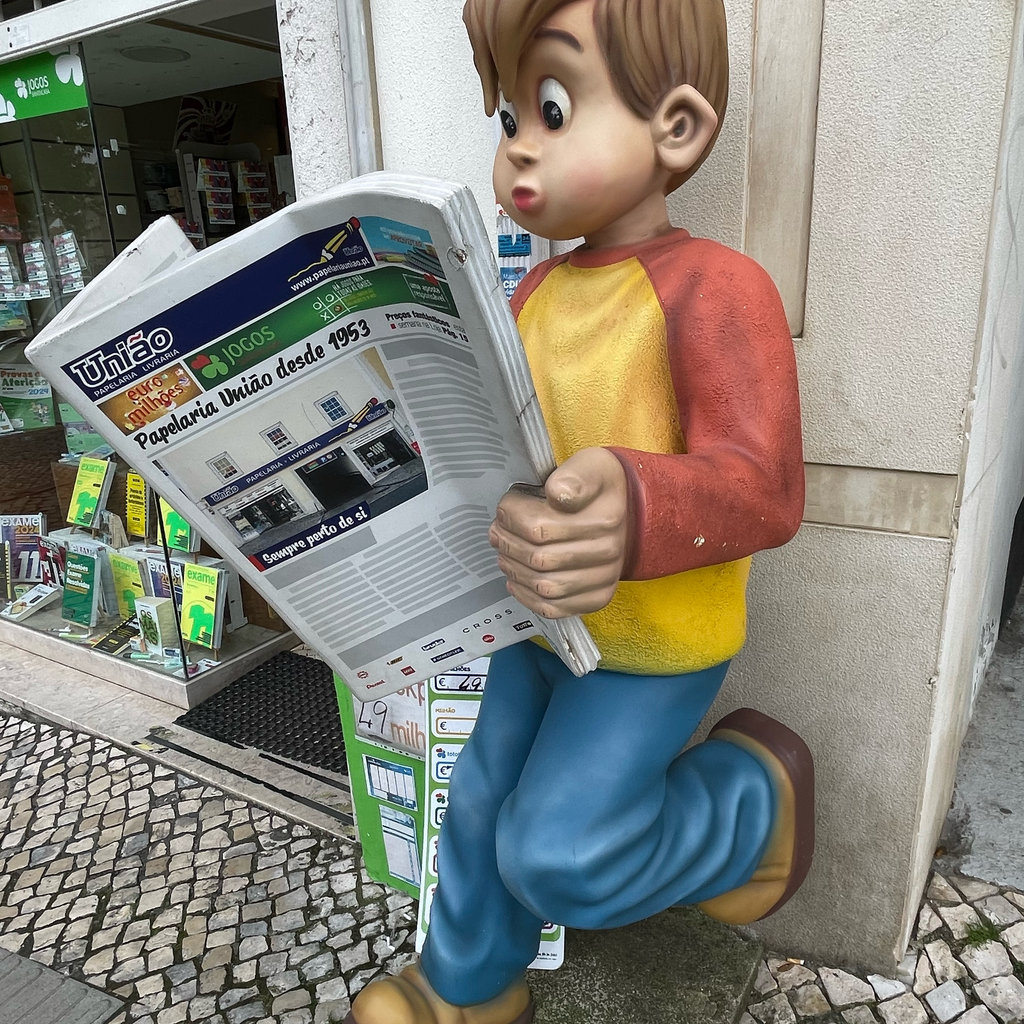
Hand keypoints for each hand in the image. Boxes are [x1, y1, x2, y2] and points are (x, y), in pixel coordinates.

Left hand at [489, 447, 627, 617]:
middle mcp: (608, 552)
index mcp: (604, 518)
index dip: (511, 516)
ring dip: (513, 570)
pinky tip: (518, 578)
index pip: (538, 527)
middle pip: (537, 558)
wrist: (625, 510)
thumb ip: (574, 475)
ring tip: (505, 552)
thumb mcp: (591, 466)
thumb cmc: (599, 489)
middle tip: (498, 529)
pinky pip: (554, 608)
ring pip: (543, 586)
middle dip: (506, 542)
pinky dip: (527, 596)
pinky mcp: (596, 597)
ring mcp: (603, 579)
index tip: (507, 505)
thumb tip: (558, 493)